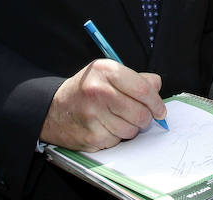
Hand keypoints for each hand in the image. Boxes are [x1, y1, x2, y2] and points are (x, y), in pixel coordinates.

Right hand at [40, 59, 164, 151]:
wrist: (52, 110)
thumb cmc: (85, 90)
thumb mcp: (107, 74)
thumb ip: (136, 78)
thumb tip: (157, 86)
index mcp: (106, 71)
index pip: (143, 89)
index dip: (156, 102)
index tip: (160, 110)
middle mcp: (99, 91)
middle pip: (141, 113)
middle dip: (147, 118)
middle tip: (143, 117)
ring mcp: (93, 115)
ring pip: (132, 130)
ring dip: (131, 128)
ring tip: (119, 120)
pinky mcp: (91, 136)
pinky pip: (118, 141)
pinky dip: (117, 136)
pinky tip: (106, 127)